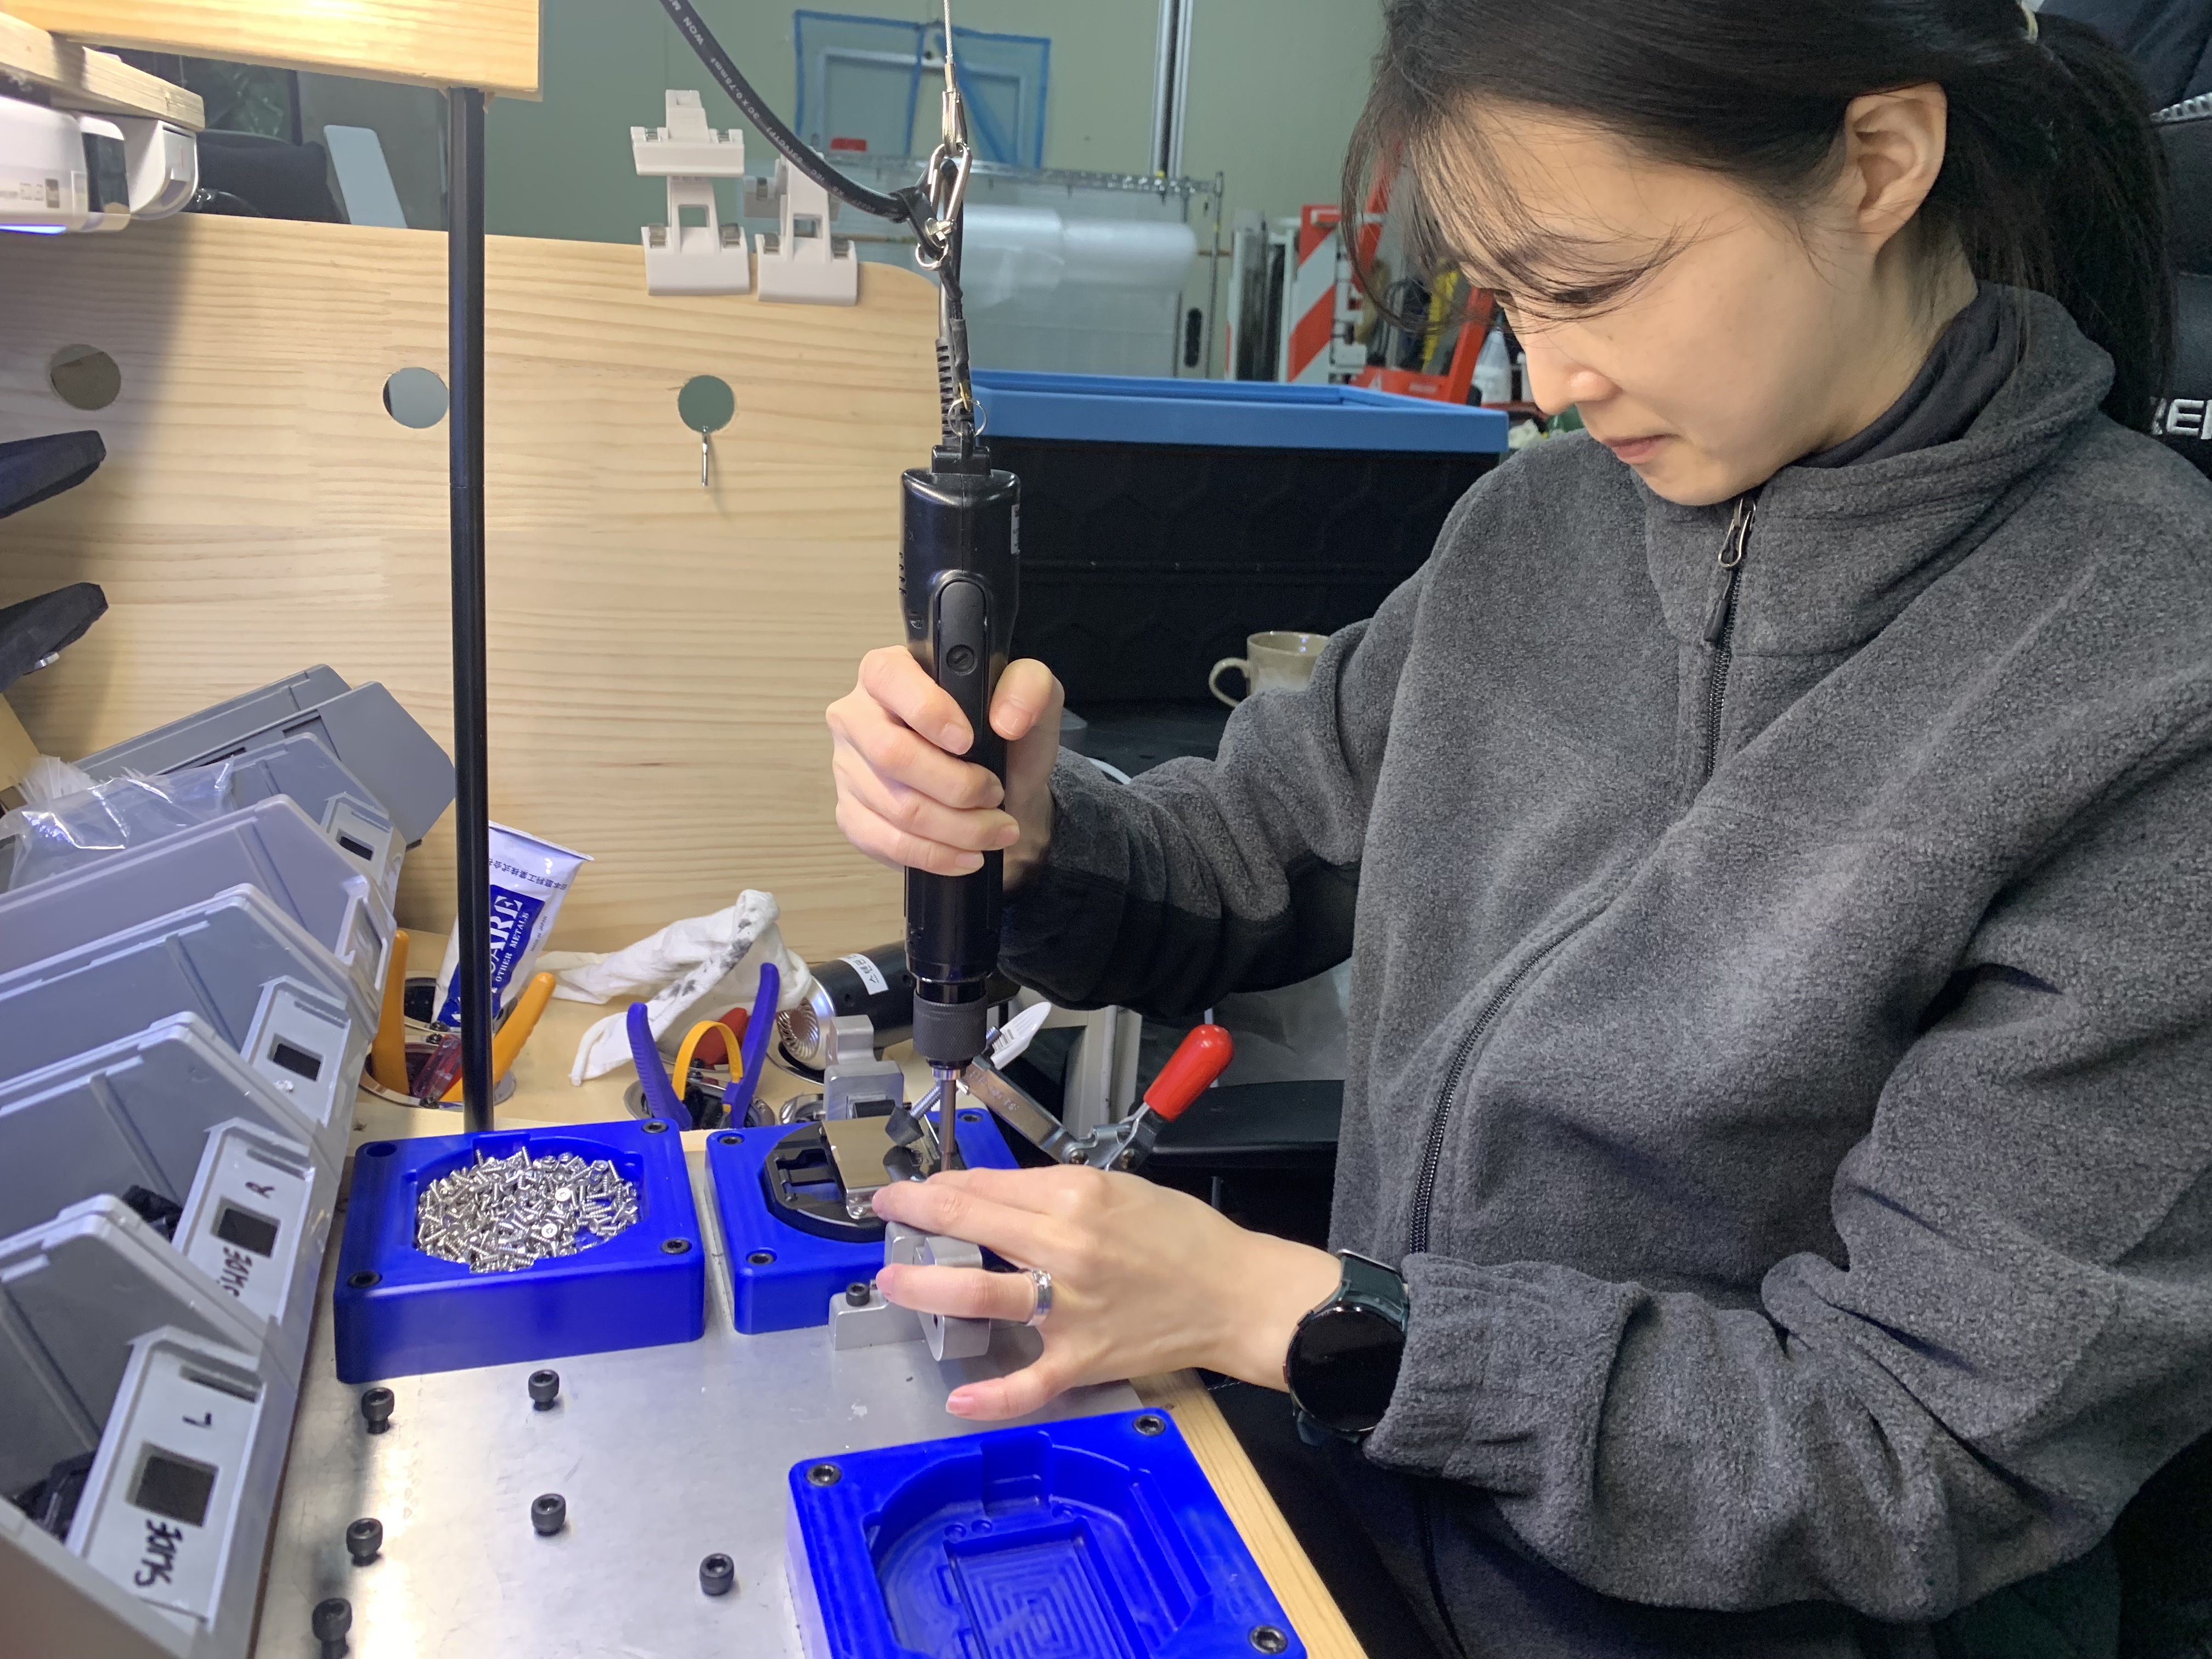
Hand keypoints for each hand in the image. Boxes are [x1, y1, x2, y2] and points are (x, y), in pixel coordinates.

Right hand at [827, 647, 1061, 889]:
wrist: (1001, 793)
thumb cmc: (1005, 739)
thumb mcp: (1031, 698)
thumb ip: (1029, 687)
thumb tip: (1007, 720)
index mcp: (891, 671)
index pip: (888, 678)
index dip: (928, 711)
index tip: (968, 741)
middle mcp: (858, 715)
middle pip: (891, 753)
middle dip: (956, 785)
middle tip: (995, 793)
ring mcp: (848, 767)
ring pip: (897, 806)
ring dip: (958, 827)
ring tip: (996, 828)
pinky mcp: (851, 814)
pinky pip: (887, 842)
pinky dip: (936, 855)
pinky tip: (967, 854)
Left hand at [871, 1165, 1341, 1420]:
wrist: (1236, 1293)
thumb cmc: (1183, 1238)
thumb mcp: (1120, 1187)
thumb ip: (1055, 1190)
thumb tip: (993, 1192)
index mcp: (1077, 1198)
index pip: (988, 1186)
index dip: (940, 1184)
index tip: (916, 1188)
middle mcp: (1065, 1249)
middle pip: (972, 1223)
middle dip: (917, 1214)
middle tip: (887, 1214)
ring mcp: (1069, 1308)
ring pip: (981, 1293)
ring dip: (927, 1285)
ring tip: (892, 1281)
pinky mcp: (1082, 1358)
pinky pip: (1030, 1383)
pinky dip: (993, 1397)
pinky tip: (959, 1400)